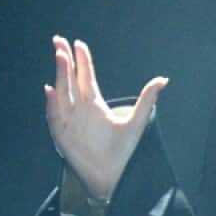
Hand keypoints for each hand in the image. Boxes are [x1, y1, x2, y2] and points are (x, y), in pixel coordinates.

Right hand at [44, 36, 167, 201]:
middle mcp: (80, 110)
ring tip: (60, 56)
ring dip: (60, 76)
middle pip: (70, 80)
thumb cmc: (124, 151)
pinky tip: (51, 90)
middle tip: (60, 40)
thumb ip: (147, 99)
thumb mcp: (138, 121)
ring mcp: (69, 121)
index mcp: (95, 105)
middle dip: (65, 60)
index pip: (86, 78)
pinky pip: (55, 117)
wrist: (115, 176)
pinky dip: (52, 105)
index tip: (79, 43)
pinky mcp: (63, 136)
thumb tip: (163, 79)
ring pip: (62, 93)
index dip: (82, 61)